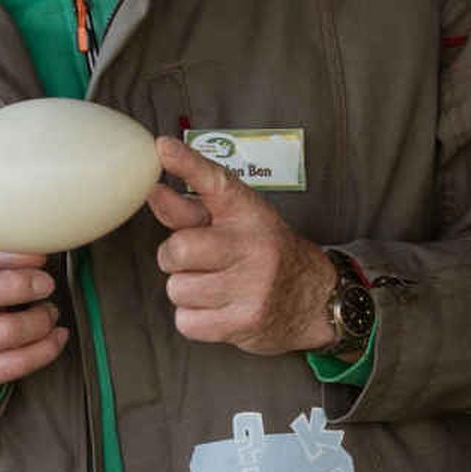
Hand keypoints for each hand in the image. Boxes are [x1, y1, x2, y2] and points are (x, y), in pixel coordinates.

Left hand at [151, 136, 337, 353]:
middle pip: (177, 250)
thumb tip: (154, 192)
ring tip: (217, 287)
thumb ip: (191, 210)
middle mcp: (252, 247)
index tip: (164, 149)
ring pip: (177, 288)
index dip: (187, 165)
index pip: (216, 182)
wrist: (316, 301)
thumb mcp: (239, 224)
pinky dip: (196, 319)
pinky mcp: (243, 322)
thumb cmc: (270, 257)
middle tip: (200, 261)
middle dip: (176, 258)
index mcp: (250, 215)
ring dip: (188, 291)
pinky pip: (186, 321)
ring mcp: (250, 286)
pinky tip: (220, 309)